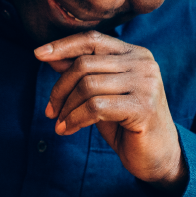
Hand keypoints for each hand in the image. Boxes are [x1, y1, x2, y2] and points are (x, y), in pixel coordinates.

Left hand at [36, 31, 186, 192]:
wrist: (157, 156)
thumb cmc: (126, 123)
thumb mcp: (100, 94)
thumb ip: (81, 74)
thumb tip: (49, 56)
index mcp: (135, 54)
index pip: (93, 40)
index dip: (63, 45)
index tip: (38, 54)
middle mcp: (143, 63)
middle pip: (85, 64)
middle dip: (60, 89)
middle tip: (50, 111)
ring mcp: (146, 84)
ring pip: (87, 86)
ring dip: (66, 108)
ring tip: (60, 124)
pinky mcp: (143, 107)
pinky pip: (95, 107)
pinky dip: (75, 119)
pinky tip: (68, 129)